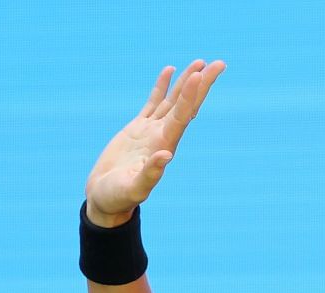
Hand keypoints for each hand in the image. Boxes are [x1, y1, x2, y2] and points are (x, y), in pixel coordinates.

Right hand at [84, 59, 225, 226]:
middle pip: (185, 104)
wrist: (105, 199)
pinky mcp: (137, 130)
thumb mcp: (133, 188)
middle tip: (219, 64)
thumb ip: (150, 173)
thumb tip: (166, 155)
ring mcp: (150, 131)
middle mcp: (162, 136)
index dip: (191, 95)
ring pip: (172, 100)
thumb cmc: (118, 198)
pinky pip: (153, 103)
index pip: (182, 116)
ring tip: (199, 62)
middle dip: (201, 84)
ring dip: (186, 82)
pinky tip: (169, 71)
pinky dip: (161, 87)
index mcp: (164, 146)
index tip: (200, 75)